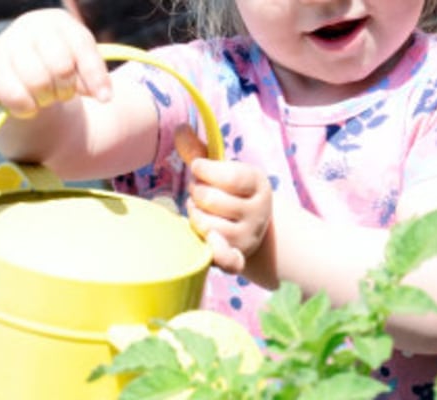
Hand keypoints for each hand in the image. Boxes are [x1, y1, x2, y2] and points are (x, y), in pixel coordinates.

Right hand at [0, 8, 111, 117]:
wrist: (14, 77)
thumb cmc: (56, 71)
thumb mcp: (80, 68)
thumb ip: (94, 78)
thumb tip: (104, 95)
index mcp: (58, 22)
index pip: (82, 47)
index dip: (96, 76)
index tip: (105, 99)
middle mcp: (29, 27)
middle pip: (61, 67)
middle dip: (66, 89)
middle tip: (62, 94)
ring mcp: (5, 44)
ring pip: (38, 82)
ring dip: (47, 99)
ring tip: (45, 97)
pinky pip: (15, 96)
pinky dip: (27, 108)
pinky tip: (28, 104)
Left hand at [175, 124, 272, 272]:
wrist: (253, 226)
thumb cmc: (230, 191)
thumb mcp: (222, 169)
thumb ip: (199, 151)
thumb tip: (179, 127)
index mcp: (258, 184)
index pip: (229, 176)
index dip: (205, 169)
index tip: (198, 167)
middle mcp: (258, 212)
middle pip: (211, 199)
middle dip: (196, 192)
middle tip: (200, 192)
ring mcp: (248, 236)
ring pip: (206, 224)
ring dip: (195, 215)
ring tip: (202, 211)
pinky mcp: (238, 257)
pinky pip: (228, 260)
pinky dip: (216, 250)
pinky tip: (210, 240)